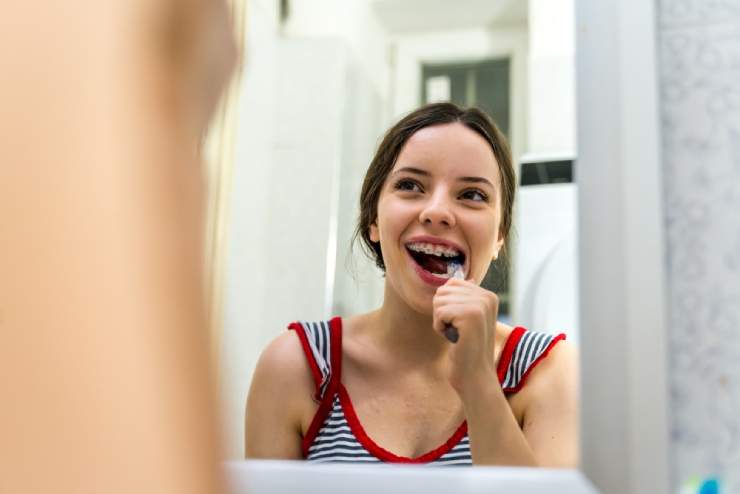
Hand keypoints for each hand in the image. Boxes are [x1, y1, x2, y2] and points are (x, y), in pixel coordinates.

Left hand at [432, 278, 499, 392]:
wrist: (474, 376)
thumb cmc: (466, 349)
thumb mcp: (467, 319)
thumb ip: (464, 298)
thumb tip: (459, 277)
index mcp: (488, 295)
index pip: (451, 284)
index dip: (446, 305)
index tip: (458, 323)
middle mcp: (488, 296)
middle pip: (443, 291)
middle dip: (441, 313)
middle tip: (456, 331)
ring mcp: (481, 305)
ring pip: (439, 300)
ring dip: (440, 320)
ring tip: (456, 335)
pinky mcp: (471, 316)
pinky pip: (440, 312)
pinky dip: (440, 327)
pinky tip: (454, 339)